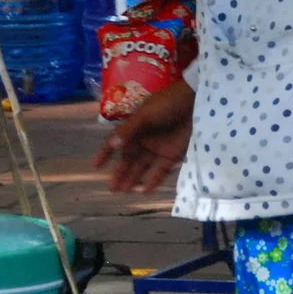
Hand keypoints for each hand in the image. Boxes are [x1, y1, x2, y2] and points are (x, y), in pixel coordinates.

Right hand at [94, 79, 193, 193]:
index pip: (116, 141)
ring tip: (124, 192)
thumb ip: (129, 130)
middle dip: (120, 173)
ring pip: (142, 167)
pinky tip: (145, 190)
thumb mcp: (145, 115)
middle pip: (129, 159)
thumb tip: (112, 144)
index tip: (95, 166)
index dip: (105, 152)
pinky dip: (153, 179)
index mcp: (135, 127)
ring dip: (133, 178)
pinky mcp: (173, 155)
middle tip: (111, 188)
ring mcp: (158, 148)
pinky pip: (160, 170)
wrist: (196, 102)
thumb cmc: (168, 104)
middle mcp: (144, 139)